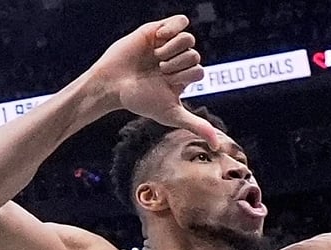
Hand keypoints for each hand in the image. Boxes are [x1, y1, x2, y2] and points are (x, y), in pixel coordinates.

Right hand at [89, 15, 217, 142]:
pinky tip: (158, 39)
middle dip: (177, 65)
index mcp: (182, 78)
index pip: (199, 71)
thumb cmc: (139, 101)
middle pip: (194, 55)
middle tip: (158, 71)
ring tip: (156, 57)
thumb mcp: (171, 114)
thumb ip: (196, 125)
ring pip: (189, 39)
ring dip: (172, 49)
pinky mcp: (158, 30)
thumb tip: (218, 147)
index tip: (166, 83)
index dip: (184, 77)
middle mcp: (178, 60)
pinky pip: (181, 21)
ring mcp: (168, 44)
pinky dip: (172, 29)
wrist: (112, 85)